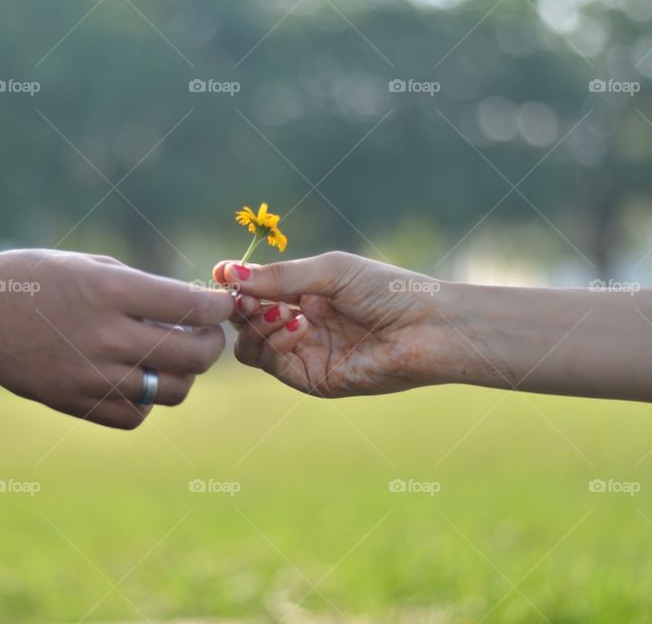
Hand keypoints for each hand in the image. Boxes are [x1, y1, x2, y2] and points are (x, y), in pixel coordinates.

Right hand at [0, 250, 232, 428]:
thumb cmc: (34, 277)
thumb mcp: (91, 265)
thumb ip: (143, 288)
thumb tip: (193, 309)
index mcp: (112, 291)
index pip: (193, 308)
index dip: (221, 309)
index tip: (223, 307)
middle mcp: (106, 336)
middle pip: (193, 357)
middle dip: (213, 344)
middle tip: (207, 335)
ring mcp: (90, 375)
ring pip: (171, 391)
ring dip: (184, 375)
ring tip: (173, 358)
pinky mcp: (75, 402)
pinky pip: (135, 415)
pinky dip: (148, 401)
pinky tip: (139, 380)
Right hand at [215, 253, 452, 396]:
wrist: (428, 329)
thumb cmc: (388, 291)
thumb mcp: (330, 272)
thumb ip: (279, 276)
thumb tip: (226, 272)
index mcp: (304, 295)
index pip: (254, 293)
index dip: (237, 286)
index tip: (224, 275)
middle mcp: (299, 325)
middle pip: (245, 322)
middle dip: (242, 307)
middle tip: (249, 297)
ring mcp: (304, 354)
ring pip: (250, 347)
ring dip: (256, 326)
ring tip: (282, 311)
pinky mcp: (312, 379)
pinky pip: (273, 365)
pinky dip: (276, 342)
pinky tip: (299, 325)